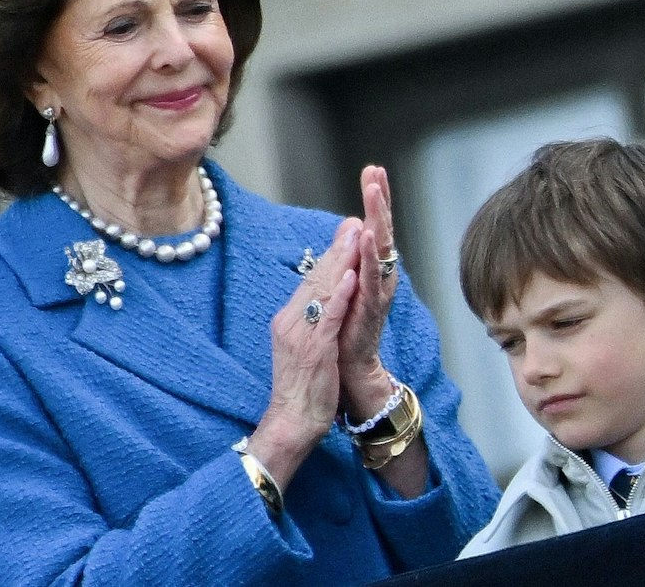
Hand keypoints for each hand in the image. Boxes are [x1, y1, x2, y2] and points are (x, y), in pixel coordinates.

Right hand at [254, 224, 359, 485]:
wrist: (291, 422)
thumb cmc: (302, 387)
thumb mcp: (305, 346)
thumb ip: (312, 321)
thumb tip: (323, 298)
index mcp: (289, 320)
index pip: (312, 281)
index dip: (330, 255)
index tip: (346, 230)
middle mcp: (291, 322)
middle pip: (317, 278)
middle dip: (337, 248)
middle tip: (353, 220)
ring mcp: (301, 335)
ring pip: (323, 291)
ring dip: (341, 261)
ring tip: (355, 235)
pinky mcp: (315, 349)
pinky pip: (328, 317)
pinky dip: (341, 295)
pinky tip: (352, 276)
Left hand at [339, 165, 401, 421]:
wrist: (347, 372)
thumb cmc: (345, 330)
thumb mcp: (346, 285)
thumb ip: (350, 256)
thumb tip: (353, 223)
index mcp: (370, 269)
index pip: (374, 226)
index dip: (375, 199)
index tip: (373, 169)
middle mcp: (379, 277)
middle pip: (382, 230)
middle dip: (379, 200)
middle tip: (377, 171)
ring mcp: (377, 292)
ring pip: (380, 249)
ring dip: (378, 218)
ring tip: (374, 192)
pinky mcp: (371, 309)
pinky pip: (371, 278)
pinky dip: (371, 256)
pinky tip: (369, 236)